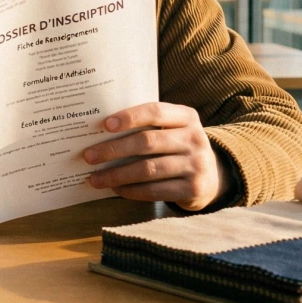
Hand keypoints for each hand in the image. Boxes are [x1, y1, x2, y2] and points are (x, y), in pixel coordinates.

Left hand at [82, 102, 222, 210]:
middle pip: (147, 142)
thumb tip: (101, 132)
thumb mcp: (172, 130)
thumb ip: (147, 126)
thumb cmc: (178, 147)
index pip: (156, 111)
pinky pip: (155, 190)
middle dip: (113, 150)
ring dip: (117, 175)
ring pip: (148, 169)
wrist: (212, 177)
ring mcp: (196, 165)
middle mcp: (195, 139)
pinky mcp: (193, 189)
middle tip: (89, 156)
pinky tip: (116, 189)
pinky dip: (132, 191)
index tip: (105, 125)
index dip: (130, 117)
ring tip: (95, 178)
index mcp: (187, 117)